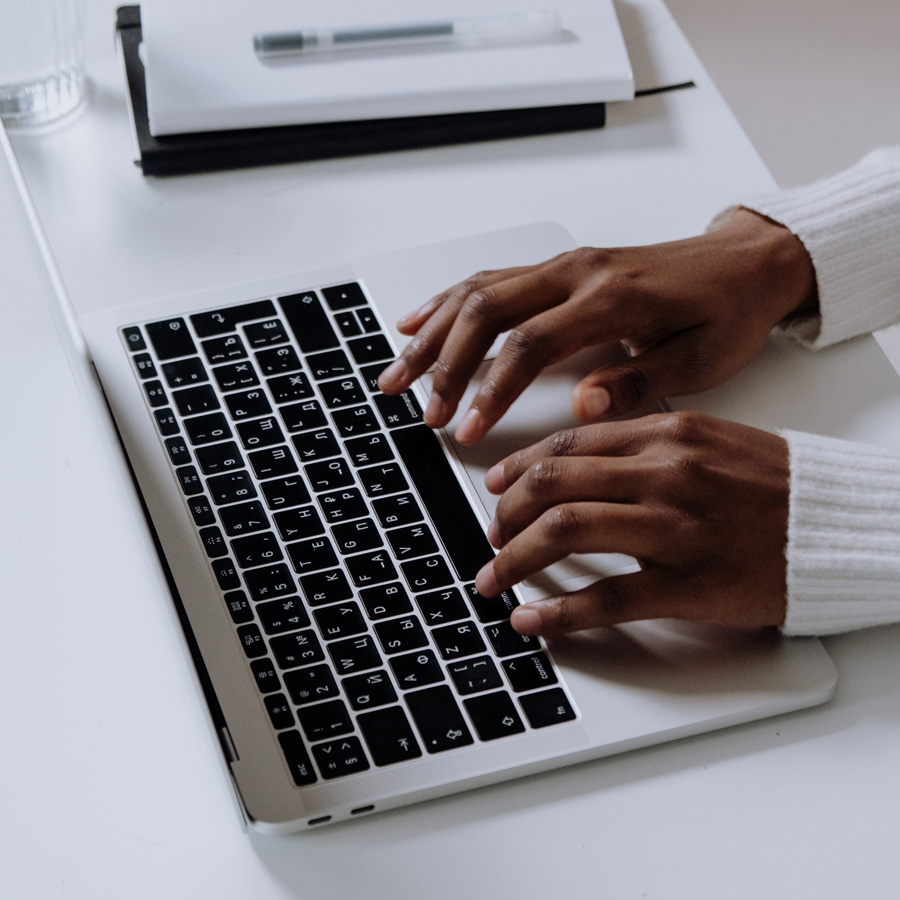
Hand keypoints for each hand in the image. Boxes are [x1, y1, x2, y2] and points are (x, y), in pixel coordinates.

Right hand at [378, 209, 816, 443]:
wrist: (744, 264)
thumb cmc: (725, 314)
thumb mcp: (701, 360)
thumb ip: (638, 381)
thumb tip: (582, 404)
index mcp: (611, 299)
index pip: (530, 343)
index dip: (491, 389)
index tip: (468, 430)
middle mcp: (578, 273)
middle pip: (487, 311)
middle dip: (445, 364)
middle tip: (424, 411)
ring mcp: (564, 265)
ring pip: (478, 291)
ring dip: (433, 334)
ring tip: (397, 373)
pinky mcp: (559, 268)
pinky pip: (491, 279)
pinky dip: (448, 302)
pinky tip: (419, 322)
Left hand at [473, 411, 789, 634]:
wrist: (838, 526)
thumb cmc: (771, 486)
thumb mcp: (706, 441)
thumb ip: (641, 446)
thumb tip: (575, 462)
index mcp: (666, 434)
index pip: (567, 444)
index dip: (517, 468)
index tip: (494, 487)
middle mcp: (665, 473)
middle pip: (554, 485)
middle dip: (506, 515)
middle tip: (492, 537)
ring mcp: (676, 528)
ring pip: (567, 532)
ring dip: (516, 558)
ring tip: (495, 577)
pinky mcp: (691, 584)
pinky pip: (608, 598)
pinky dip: (559, 611)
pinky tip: (532, 620)